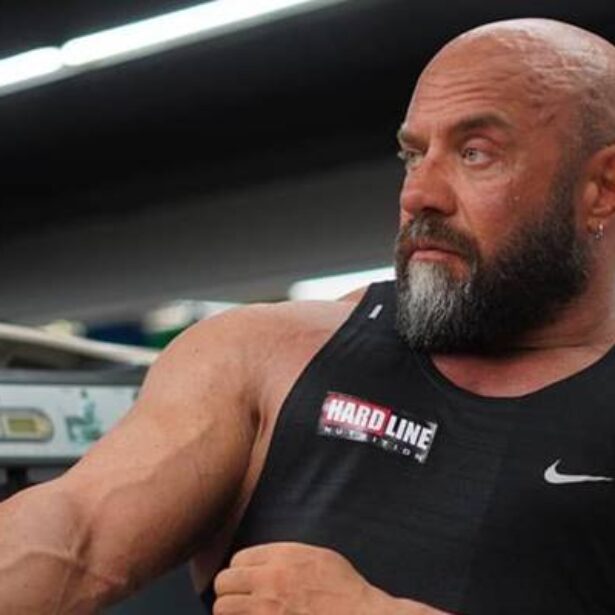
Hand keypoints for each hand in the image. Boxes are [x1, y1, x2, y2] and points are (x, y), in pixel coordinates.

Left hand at [213, 542, 451, 613]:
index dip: (240, 571)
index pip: (237, 560)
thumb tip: (264, 560)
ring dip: (229, 611)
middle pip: (224, 582)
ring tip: (241, 614)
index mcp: (282, 557)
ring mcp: (266, 609)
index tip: (247, 581)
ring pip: (222, 608)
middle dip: (228, 590)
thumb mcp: (317, 556)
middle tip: (238, 599)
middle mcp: (269, 580)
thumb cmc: (343, 588)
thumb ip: (287, 555)